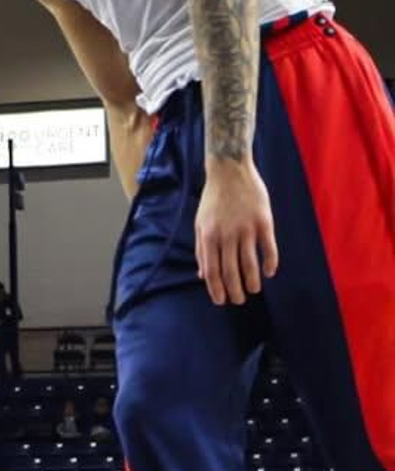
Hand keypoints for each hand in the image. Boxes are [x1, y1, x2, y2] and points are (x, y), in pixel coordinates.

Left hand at [195, 159, 278, 305]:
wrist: (229, 169)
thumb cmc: (213, 199)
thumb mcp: (201, 223)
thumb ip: (201, 250)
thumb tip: (203, 276)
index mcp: (208, 236)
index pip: (212, 271)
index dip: (217, 290)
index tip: (222, 301)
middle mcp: (226, 235)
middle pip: (231, 272)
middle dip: (236, 291)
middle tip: (240, 300)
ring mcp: (246, 228)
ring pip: (251, 265)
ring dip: (253, 282)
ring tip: (254, 289)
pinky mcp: (263, 222)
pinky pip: (269, 249)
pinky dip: (270, 264)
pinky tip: (269, 272)